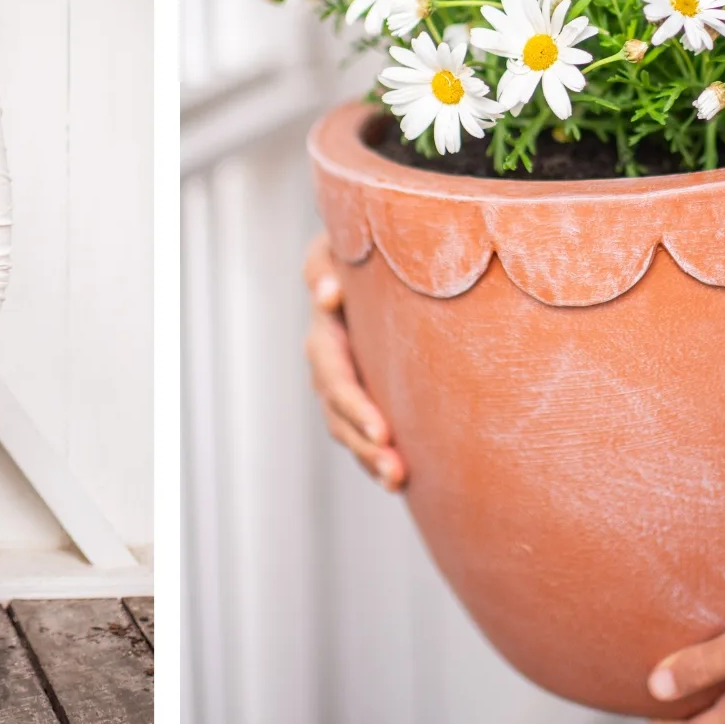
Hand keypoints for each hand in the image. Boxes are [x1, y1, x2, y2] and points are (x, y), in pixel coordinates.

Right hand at [303, 233, 405, 490]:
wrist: (380, 262)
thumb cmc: (364, 248)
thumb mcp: (337, 243)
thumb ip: (325, 260)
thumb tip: (326, 293)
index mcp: (326, 324)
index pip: (332, 368)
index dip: (352, 400)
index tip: (381, 431)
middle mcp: (328, 357)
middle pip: (337, 405)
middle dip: (362, 432)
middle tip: (391, 455)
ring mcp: (341, 381)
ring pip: (345, 427)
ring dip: (368, 456)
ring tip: (397, 478)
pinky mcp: (360, 397)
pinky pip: (360, 435)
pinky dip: (375, 460)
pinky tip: (398, 480)